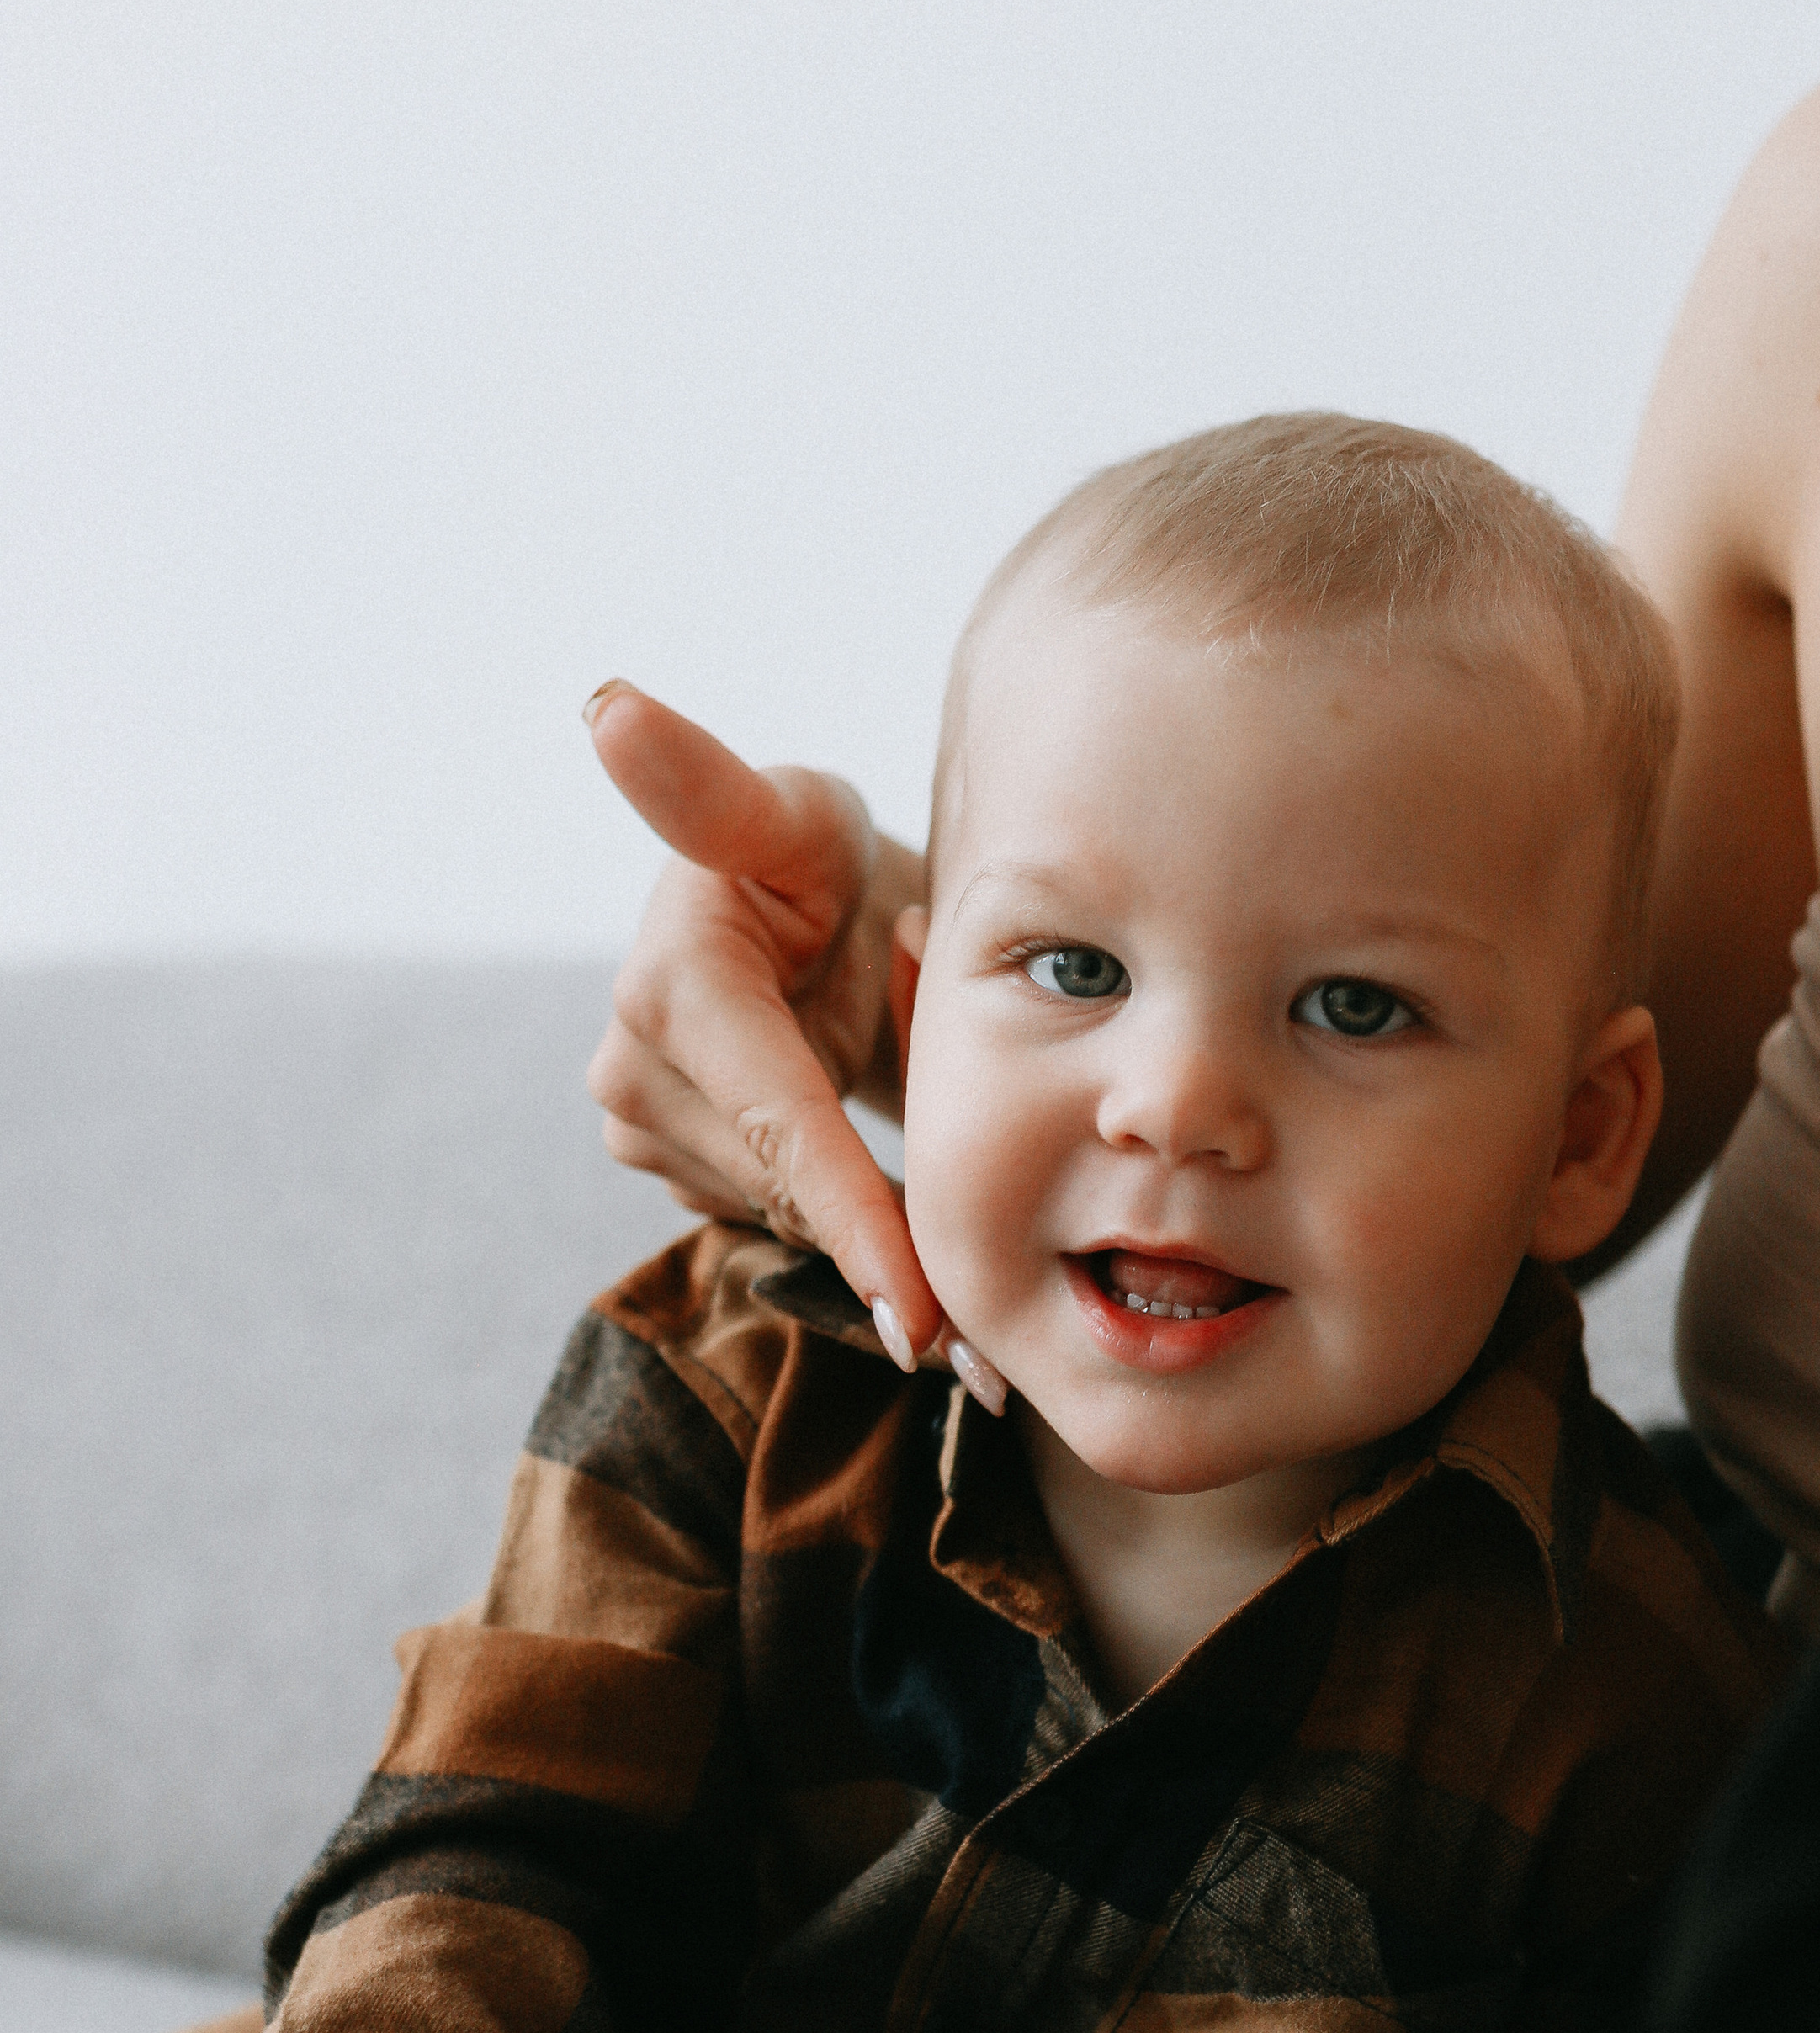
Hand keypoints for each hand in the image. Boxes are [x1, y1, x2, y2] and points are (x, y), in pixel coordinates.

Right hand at [584, 681, 941, 1364]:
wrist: (796, 904)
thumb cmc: (811, 849)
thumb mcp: (792, 812)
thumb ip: (706, 784)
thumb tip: (605, 708)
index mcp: (671, 982)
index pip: (787, 1125)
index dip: (860, 1225)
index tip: (927, 1324)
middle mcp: (631, 1066)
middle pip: (794, 1187)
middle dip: (895, 1232)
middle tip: (1001, 1320)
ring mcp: (639, 1126)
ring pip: (789, 1215)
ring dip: (876, 1222)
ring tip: (955, 1219)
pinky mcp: (665, 1165)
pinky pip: (777, 1221)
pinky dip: (846, 1229)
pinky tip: (900, 1228)